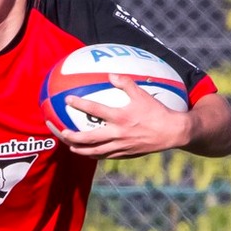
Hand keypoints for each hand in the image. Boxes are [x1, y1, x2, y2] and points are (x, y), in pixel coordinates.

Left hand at [49, 75, 191, 159]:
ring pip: (93, 152)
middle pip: (87, 138)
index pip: (94, 110)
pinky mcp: (124, 154)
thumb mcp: (142, 94)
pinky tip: (86, 151)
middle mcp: (117, 134)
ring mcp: (119, 147)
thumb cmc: (157, 112)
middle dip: (69, 135)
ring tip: (68, 144)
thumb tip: (110, 74)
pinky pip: (104, 156)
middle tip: (58, 130)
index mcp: (120, 117)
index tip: (67, 99)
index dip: (79, 104)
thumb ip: (125, 83)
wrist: (172, 133)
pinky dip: (92, 154)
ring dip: (78, 148)